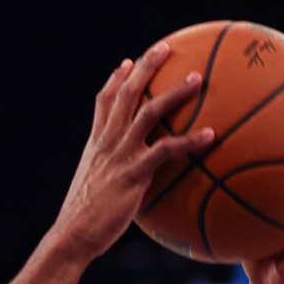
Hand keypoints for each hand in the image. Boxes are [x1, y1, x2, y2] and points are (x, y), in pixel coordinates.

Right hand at [52, 42, 215, 261]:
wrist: (73, 235)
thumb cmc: (83, 222)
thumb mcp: (91, 192)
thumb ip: (108, 180)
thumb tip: (123, 188)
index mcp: (95, 145)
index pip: (103, 103)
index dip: (115, 80)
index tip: (126, 63)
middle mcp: (107, 143)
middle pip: (126, 94)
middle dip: (145, 67)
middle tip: (164, 49)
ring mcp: (120, 155)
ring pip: (149, 112)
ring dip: (174, 93)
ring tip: (197, 79)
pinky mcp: (134, 173)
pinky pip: (166, 150)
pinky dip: (189, 141)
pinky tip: (210, 135)